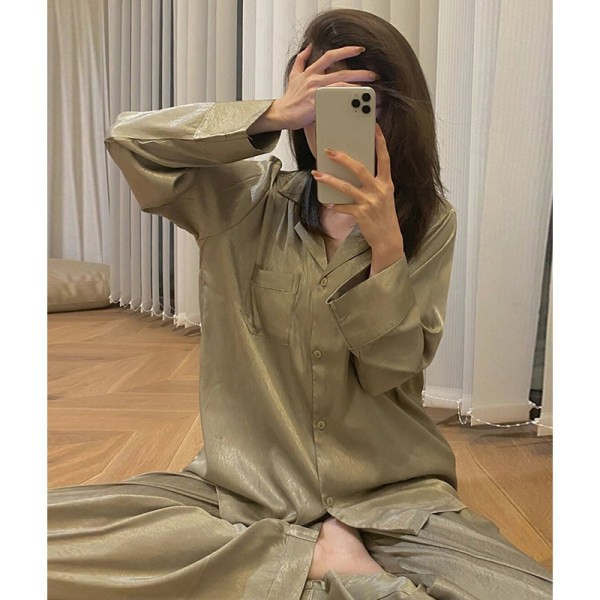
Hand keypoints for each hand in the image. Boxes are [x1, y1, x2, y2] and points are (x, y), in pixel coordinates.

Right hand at [275, 44, 378, 130]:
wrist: (282, 113)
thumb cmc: (290, 98)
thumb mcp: (294, 75)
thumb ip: (302, 60)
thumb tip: (309, 47)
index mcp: (311, 71)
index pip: (330, 56)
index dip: (346, 51)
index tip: (360, 49)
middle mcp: (314, 79)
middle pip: (341, 71)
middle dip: (360, 72)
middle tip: (373, 74)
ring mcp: (316, 91)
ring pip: (340, 85)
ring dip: (357, 85)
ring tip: (370, 89)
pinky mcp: (316, 103)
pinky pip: (335, 99)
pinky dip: (346, 99)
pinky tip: (356, 101)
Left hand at [311, 123, 403, 260]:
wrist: (388, 238)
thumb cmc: (384, 215)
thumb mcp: (384, 196)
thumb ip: (373, 183)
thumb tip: (354, 170)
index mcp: (386, 183)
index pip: (385, 158)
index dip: (380, 141)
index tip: (375, 127)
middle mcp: (379, 190)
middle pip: (360, 169)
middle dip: (343, 159)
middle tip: (329, 151)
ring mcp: (370, 202)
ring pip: (346, 187)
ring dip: (330, 180)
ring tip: (317, 174)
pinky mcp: (361, 214)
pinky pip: (344, 207)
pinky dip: (335, 204)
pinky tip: (328, 202)